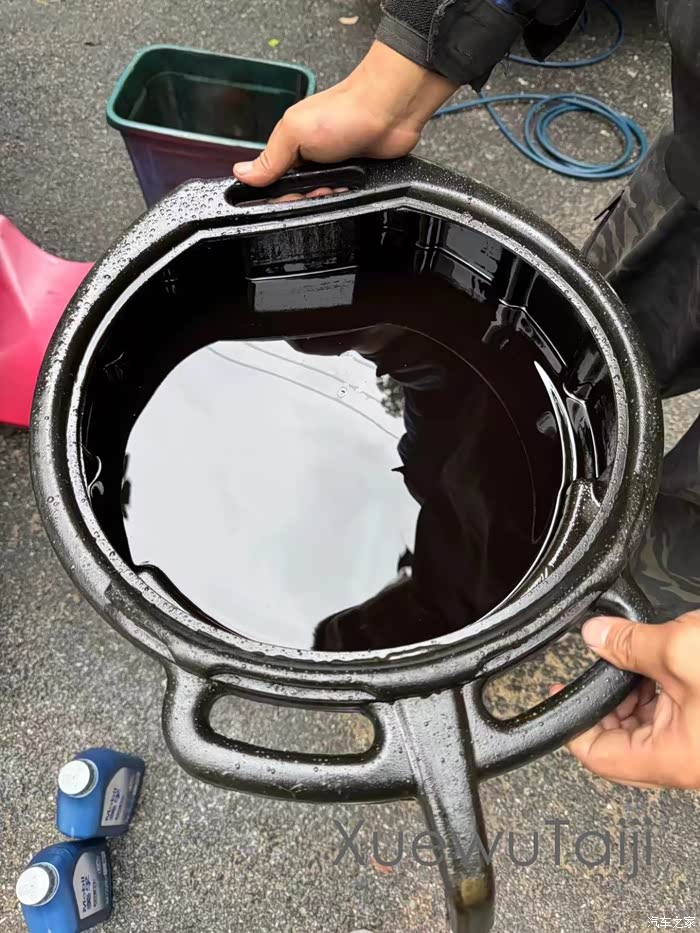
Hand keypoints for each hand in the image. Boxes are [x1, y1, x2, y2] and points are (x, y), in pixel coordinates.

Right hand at [233, 41, 456, 185]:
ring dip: (330, 198)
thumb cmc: (345, 112)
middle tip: (320, 187)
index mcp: (290, 146)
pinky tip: (352, 188)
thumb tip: (242, 174)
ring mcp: (334, 168)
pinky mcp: (355, 178)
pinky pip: (345, 199)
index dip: (281, 195)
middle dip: (308, 198)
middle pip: (299, 197)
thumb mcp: (295, 132)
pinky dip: (348, 198)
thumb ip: (270, 157)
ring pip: (323, 201)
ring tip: (338, 184)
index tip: (292, 195)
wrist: (390, 111)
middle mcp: (310, 159)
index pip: (274, 183)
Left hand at [550, 611, 699, 788]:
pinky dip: (660, 690)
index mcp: (671, 758)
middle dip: (606, 700)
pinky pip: (673, 716)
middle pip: (621, 741)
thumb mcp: (680, 651)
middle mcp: (687, 761)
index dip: (572, 724)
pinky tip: (662, 664)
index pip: (598, 757)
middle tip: (601, 666)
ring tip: (637, 658)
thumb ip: (629, 644)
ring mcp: (699, 747)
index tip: (562, 694)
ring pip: (648, 727)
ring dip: (635, 693)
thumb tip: (596, 636)